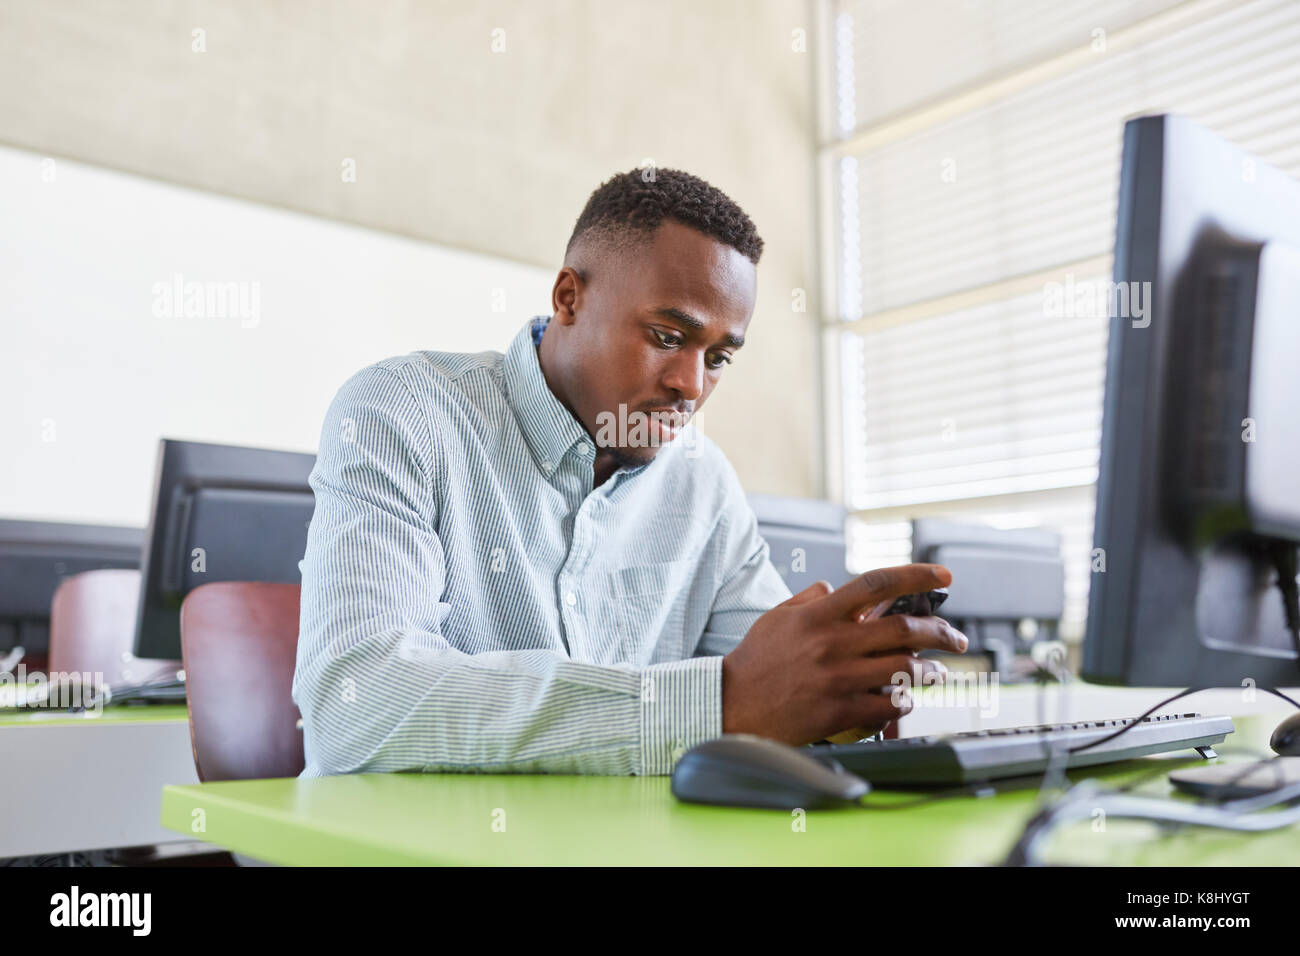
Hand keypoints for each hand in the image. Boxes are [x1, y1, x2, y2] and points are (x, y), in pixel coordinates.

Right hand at [721, 564, 967, 745]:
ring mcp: (838, 678)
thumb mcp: (777, 617)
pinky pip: (888, 705)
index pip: (876, 584)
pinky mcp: (839, 711)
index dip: (916, 575)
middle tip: (955, 638)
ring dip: (931, 670)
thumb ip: (810, 599)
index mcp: (819, 615)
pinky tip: (906, 699)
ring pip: (904, 669)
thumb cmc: (755, 661)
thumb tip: (835, 589)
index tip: (943, 575)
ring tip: (938, 671)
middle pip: (903, 629)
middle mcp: (832, 643)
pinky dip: (905, 701)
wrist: (732, 704)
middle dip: (941, 632)